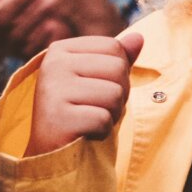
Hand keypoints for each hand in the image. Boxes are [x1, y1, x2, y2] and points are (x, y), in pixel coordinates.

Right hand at [26, 30, 144, 154]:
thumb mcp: (99, 81)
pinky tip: (83, 133)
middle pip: (118, 68)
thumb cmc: (79, 114)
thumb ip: (117, 59)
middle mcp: (53, 64)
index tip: (96, 89)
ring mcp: (53, 89)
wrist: (52, 154)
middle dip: (118, 94)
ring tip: (89, 121)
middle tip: (94, 108)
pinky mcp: (57, 117)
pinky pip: (103, 119)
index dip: (118, 74)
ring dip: (111, 114)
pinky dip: (101, 131)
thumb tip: (139, 37)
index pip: (114, 48)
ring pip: (115, 94)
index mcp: (60, 50)